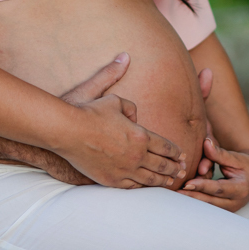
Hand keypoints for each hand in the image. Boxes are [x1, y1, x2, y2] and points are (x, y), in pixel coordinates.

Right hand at [52, 53, 186, 188]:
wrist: (65, 131)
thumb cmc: (87, 112)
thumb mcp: (112, 97)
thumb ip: (124, 88)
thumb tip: (127, 62)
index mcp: (140, 135)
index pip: (165, 145)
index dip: (175, 151)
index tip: (182, 154)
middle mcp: (136, 155)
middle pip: (161, 164)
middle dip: (174, 167)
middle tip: (182, 169)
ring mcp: (123, 170)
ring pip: (149, 179)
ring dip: (163, 180)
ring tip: (170, 181)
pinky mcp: (110, 180)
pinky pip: (132, 186)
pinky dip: (142, 187)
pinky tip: (146, 186)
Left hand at [179, 137, 248, 211]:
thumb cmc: (245, 164)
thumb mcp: (235, 157)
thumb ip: (219, 153)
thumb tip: (205, 142)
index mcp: (241, 188)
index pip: (218, 188)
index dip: (202, 186)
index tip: (187, 183)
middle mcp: (235, 201)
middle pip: (210, 201)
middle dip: (192, 197)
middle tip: (175, 193)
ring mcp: (229, 209)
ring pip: (207, 207)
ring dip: (191, 202)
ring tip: (175, 196)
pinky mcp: (223, 210)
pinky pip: (207, 208)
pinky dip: (195, 203)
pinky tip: (182, 199)